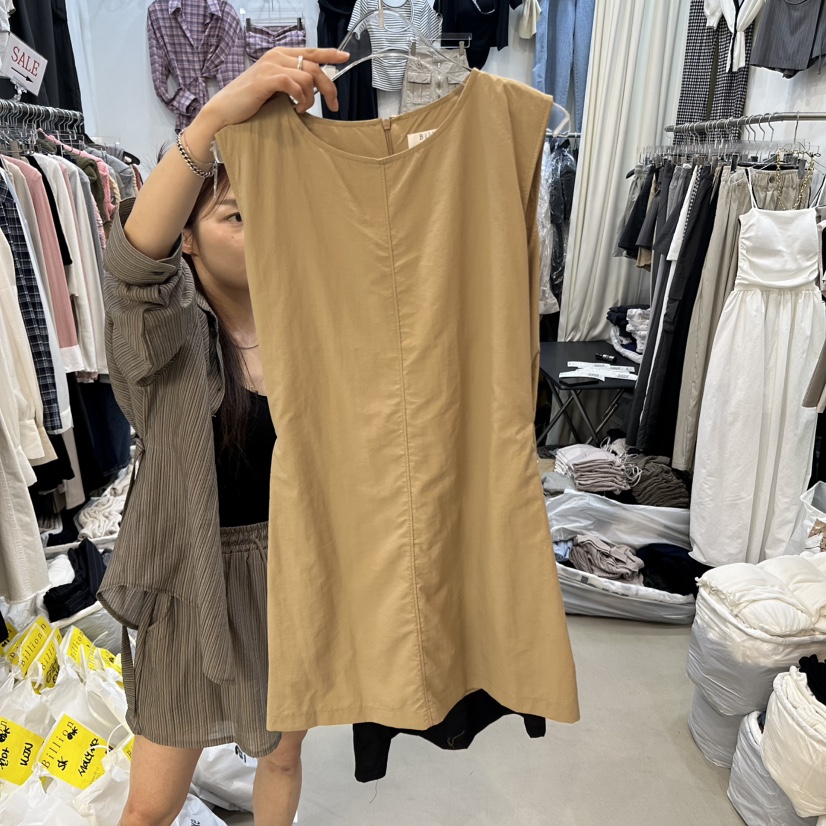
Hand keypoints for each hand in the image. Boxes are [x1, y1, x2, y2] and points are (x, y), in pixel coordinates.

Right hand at [188, 47, 349, 155]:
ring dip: (311, 98)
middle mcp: (276, 56)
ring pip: (307, 76)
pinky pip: (294, 84)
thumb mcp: (275, 89)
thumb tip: (313, 87)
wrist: (225, 110)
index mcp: (279, 56)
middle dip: (329, 87)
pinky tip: (296, 109)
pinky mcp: (266, 79)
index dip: (330, 54)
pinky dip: (300, 98)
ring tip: (302, 109)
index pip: (310, 51)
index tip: (345, 57)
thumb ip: (291, 82)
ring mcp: (270, 66)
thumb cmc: (250, 102)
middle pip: (314, 66)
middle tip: (334, 105)